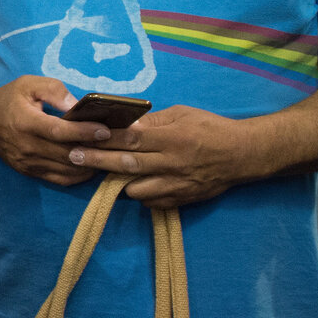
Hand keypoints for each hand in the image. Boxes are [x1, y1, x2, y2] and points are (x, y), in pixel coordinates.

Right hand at [0, 76, 102, 185]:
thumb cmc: (8, 99)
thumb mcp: (28, 83)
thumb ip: (53, 90)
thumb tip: (78, 105)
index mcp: (25, 122)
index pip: (59, 131)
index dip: (84, 132)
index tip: (106, 129)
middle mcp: (26, 146)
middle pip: (67, 154)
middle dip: (96, 150)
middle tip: (120, 145)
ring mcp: (27, 163)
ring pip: (67, 169)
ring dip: (91, 164)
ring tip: (111, 155)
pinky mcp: (29, 172)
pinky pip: (60, 179)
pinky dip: (80, 175)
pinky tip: (93, 164)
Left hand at [67, 103, 250, 207]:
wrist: (245, 155)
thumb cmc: (212, 128)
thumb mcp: (182, 114)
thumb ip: (153, 121)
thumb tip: (124, 124)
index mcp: (173, 137)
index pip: (130, 138)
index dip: (103, 138)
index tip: (80, 136)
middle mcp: (173, 163)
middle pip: (126, 164)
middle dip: (96, 161)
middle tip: (71, 157)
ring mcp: (178, 184)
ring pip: (136, 189)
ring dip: (119, 182)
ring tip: (107, 173)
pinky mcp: (183, 199)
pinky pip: (152, 203)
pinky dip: (141, 195)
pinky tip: (138, 184)